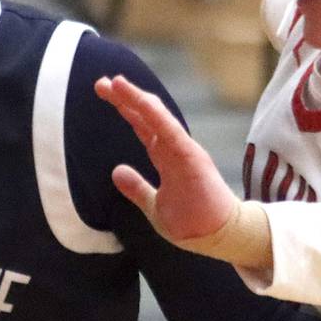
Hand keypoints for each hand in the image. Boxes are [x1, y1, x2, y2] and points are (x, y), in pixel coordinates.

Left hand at [94, 75, 242, 245]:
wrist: (218, 238)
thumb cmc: (192, 223)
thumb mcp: (154, 205)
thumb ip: (137, 188)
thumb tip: (116, 172)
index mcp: (166, 157)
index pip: (143, 126)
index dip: (125, 108)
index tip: (104, 90)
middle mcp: (175, 148)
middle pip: (147, 116)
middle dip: (125, 97)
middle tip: (102, 82)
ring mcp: (184, 151)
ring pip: (157, 118)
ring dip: (137, 99)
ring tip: (116, 83)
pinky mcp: (192, 158)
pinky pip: (171, 132)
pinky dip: (156, 115)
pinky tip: (140, 100)